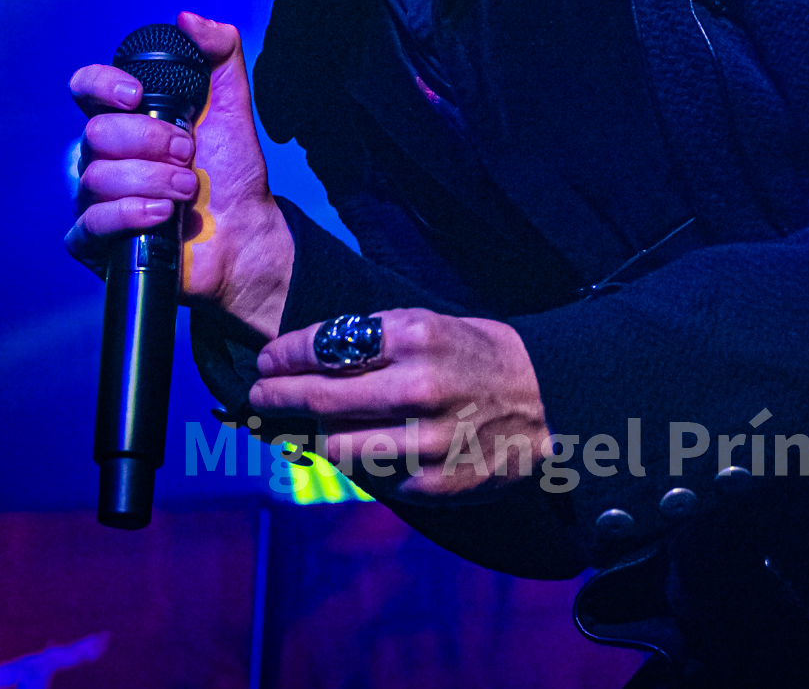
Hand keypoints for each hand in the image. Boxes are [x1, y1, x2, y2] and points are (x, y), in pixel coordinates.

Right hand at [67, 11, 293, 339]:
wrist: (244, 232)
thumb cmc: (232, 172)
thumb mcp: (232, 106)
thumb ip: (219, 55)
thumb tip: (189, 17)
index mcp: (128, 119)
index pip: (86, 88)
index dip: (101, 84)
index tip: (137, 94)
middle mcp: (105, 155)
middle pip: (96, 133)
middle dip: (150, 141)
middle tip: (188, 154)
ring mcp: (98, 197)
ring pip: (96, 178)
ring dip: (151, 181)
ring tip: (187, 190)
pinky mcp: (98, 240)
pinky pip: (88, 224)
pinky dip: (128, 215)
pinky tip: (161, 216)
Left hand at [250, 309, 550, 499]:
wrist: (550, 402)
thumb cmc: (482, 356)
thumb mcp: (434, 325)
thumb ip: (378, 338)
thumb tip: (312, 356)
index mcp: (416, 338)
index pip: (326, 346)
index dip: (284, 355)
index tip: (267, 361)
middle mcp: (417, 387)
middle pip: (319, 398)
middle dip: (277, 395)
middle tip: (259, 394)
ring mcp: (425, 440)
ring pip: (335, 446)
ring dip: (311, 435)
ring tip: (303, 427)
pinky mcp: (433, 483)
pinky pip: (373, 476)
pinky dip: (359, 463)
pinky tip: (357, 450)